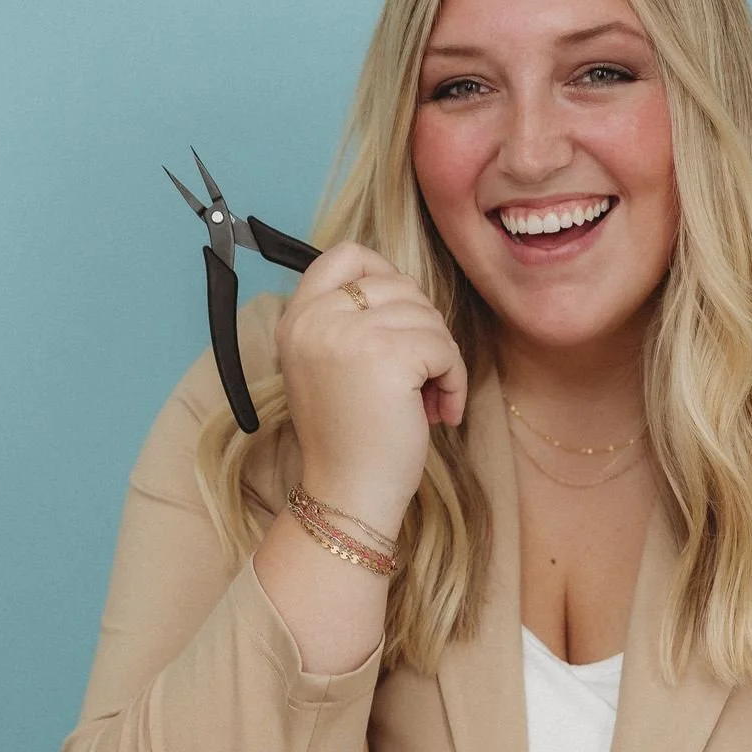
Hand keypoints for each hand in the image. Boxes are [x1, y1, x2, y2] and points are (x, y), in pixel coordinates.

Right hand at [274, 242, 467, 533]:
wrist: (345, 496)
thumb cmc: (348, 440)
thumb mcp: (328, 366)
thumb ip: (348, 322)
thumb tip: (404, 290)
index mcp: (297, 318)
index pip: (345, 255)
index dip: (385, 275)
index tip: (400, 319)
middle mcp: (315, 319)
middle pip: (398, 284)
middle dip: (421, 328)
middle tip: (419, 378)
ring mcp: (348, 333)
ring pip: (426, 315)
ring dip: (441, 359)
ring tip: (427, 401)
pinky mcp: (386, 355)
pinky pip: (443, 347)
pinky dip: (454, 380)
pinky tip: (439, 413)